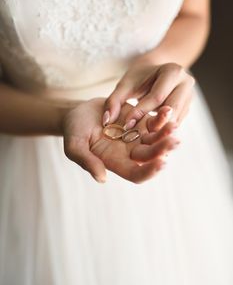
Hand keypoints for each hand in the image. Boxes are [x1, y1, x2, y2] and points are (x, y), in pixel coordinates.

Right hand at [62, 98, 178, 183]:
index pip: (136, 173)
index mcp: (115, 162)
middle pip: (151, 156)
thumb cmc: (74, 130)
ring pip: (156, 139)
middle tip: (175, 140)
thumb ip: (86, 161)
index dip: (149, 171)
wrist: (79, 112)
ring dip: (166, 134)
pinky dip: (161, 118)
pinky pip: (153, 122)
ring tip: (174, 125)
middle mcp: (129, 152)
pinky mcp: (139, 121)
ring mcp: (136, 137)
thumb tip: (102, 179)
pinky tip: (167, 110)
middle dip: (163, 149)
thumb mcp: (74, 145)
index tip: (161, 162)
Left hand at [102, 61, 194, 129]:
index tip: (126, 125)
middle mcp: (186, 84)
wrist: (156, 71)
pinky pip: (176, 124)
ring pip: (175, 120)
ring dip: (159, 131)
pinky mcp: (187, 108)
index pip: (156, 97)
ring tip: (142, 140)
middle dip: (154, 125)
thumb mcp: (125, 84)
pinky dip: (163, 131)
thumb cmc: (139, 76)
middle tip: (136, 137)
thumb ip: (114, 100)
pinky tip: (150, 137)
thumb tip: (107, 121)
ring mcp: (189, 97)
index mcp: (172, 71)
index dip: (141, 112)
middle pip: (171, 111)